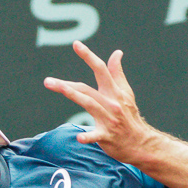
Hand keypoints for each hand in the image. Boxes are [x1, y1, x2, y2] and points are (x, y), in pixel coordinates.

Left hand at [43, 41, 160, 166]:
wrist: (140, 143)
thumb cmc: (129, 117)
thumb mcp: (126, 94)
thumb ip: (118, 74)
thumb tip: (117, 53)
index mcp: (114, 92)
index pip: (101, 69)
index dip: (88, 56)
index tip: (76, 44)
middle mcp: (111, 103)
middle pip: (86, 89)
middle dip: (67, 84)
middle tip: (47, 81)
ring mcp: (109, 119)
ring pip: (89, 104)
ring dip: (72, 95)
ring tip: (57, 88)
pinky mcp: (107, 136)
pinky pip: (96, 135)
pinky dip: (88, 136)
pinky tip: (79, 137)